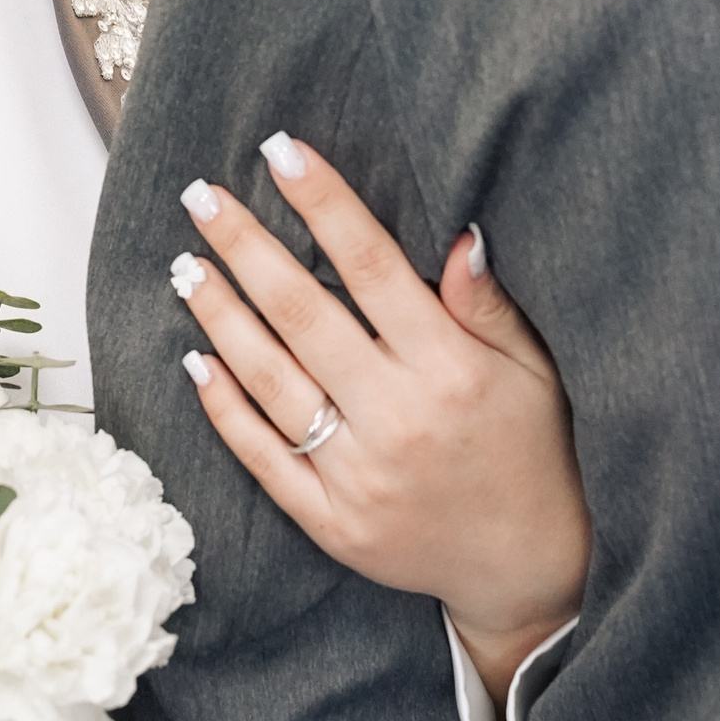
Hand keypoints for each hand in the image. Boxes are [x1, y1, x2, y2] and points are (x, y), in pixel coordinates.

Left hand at [175, 136, 590, 709]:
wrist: (532, 568)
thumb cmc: (533, 449)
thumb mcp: (532, 370)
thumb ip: (486, 306)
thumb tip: (457, 232)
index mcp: (449, 370)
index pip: (372, 267)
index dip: (324, 205)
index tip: (281, 151)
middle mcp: (397, 420)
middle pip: (302, 314)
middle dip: (246, 247)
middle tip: (202, 196)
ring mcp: (358, 476)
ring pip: (270, 381)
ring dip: (220, 317)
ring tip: (186, 265)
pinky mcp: (332, 522)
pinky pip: (263, 456)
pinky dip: (225, 407)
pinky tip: (197, 360)